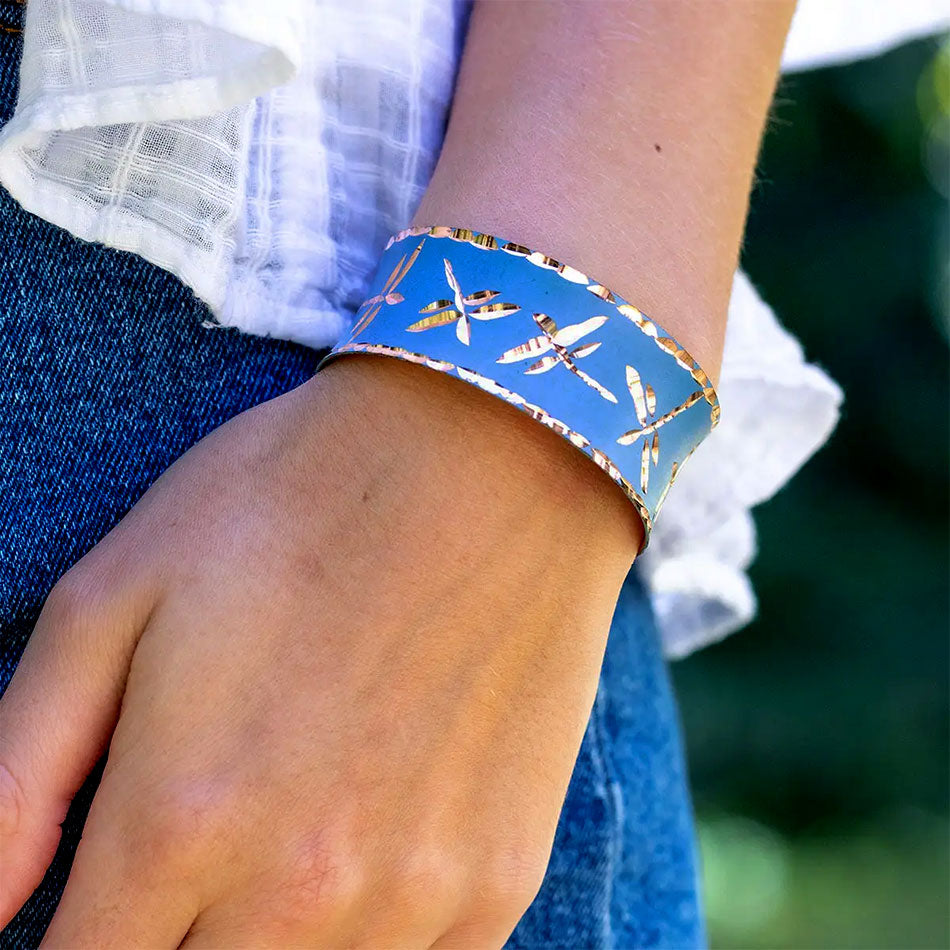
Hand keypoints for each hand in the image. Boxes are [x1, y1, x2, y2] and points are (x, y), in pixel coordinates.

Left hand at [0, 355, 641, 947]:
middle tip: (199, 853)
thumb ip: (17, 773)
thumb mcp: (119, 592)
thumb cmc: (295, 500)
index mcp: (179, 816)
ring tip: (287, 831)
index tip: (107, 899)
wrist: (487, 457)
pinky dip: (367, 935)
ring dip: (269, 939)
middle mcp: (298, 886)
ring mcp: (415, 892)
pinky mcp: (499, 878)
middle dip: (169, 941)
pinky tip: (371, 841)